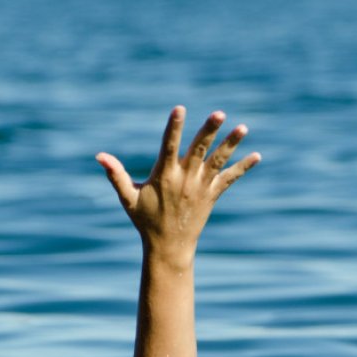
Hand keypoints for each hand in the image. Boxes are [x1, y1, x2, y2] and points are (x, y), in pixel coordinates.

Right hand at [97, 106, 259, 268]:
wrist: (169, 247)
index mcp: (164, 175)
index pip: (169, 145)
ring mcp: (201, 187)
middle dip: (209, 130)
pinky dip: (243, 168)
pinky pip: (230, 179)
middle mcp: (185, 179)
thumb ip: (116, 176)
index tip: (179, 108)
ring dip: (231, 144)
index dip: (174, 127)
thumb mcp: (128, 198)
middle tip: (220, 113)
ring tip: (244, 127)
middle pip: (199, 149)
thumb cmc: (145, 220)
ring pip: (218, 161)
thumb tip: (99, 156)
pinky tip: (257, 156)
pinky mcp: (212, 195)